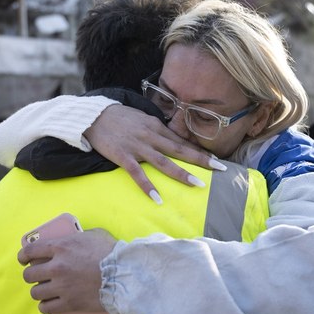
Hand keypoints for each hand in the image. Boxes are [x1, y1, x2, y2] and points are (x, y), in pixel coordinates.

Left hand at [17, 228, 116, 313]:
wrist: (124, 274)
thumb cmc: (111, 252)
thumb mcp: (94, 234)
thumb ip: (78, 236)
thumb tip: (73, 238)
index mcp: (60, 247)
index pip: (30, 251)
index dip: (23, 256)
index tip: (23, 260)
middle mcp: (57, 267)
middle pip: (29, 275)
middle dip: (31, 275)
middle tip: (38, 276)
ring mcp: (61, 286)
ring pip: (35, 293)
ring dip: (39, 291)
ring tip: (46, 290)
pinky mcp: (69, 303)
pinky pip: (46, 308)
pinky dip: (46, 305)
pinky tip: (50, 303)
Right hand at [84, 104, 225, 202]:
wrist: (93, 115)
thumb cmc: (119, 118)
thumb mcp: (142, 118)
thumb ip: (157, 130)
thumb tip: (173, 140)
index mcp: (156, 126)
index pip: (181, 141)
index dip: (199, 151)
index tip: (216, 160)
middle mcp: (150, 136)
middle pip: (179, 149)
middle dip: (201, 159)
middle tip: (220, 169)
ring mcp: (137, 147)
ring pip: (163, 162)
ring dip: (181, 173)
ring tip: (198, 184)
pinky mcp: (123, 156)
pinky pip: (137, 173)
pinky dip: (147, 186)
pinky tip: (157, 198)